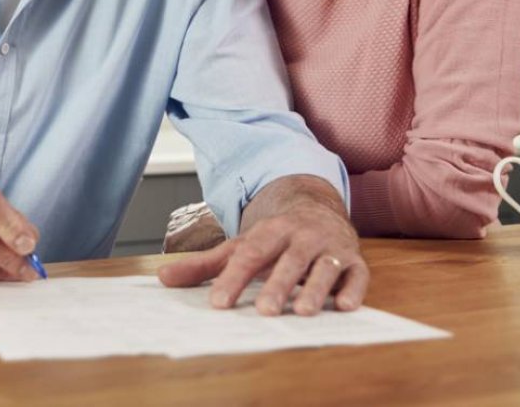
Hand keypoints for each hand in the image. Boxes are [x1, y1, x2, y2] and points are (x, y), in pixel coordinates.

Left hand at [157, 176, 368, 315]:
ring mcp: (330, 247)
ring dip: (316, 288)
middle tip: (265, 310)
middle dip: (278, 284)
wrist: (317, 207)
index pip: (250, 254)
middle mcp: (302, 236)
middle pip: (289, 260)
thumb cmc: (274, 238)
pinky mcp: (355, 261)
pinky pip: (357, 275)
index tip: (218, 302)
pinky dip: (354, 289)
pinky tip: (346, 306)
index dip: (234, 278)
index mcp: (271, 231)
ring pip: (325, 267)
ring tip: (304, 311)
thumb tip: (162, 278)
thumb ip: (204, 265)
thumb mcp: (241, 246)